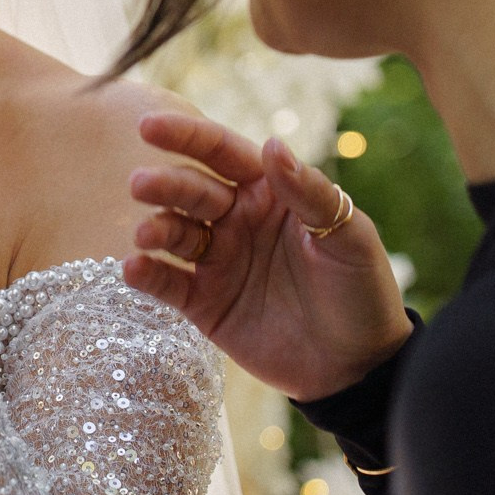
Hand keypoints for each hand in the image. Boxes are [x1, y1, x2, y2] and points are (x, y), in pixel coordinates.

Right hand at [122, 114, 410, 401]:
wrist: (358, 368)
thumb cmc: (361, 292)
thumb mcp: (347, 237)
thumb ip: (308, 193)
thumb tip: (272, 144)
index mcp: (270, 193)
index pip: (222, 153)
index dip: (187, 136)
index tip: (149, 126)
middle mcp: (237, 221)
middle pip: (192, 191)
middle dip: (164, 184)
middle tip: (141, 184)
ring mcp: (218, 262)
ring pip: (175, 233)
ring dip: (155, 228)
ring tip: (146, 234)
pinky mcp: (205, 304)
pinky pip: (169, 284)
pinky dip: (147, 275)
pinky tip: (133, 269)